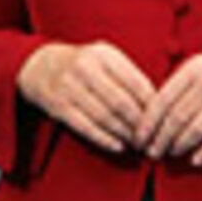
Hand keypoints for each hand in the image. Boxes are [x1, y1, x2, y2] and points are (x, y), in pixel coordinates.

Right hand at [17, 41, 153, 154]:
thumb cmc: (83, 64)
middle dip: (139, 124)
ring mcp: (69, 87)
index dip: (152, 105)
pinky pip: (86, 127)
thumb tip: (156, 103)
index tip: (161, 119)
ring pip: (104, 117)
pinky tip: (118, 146)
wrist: (39, 66)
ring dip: (124, 134)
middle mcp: (84, 68)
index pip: (136, 83)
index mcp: (102, 55)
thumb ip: (129, 74)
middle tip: (150, 137)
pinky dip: (104, 139)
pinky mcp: (58, 106)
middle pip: (121, 103)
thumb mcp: (105, 57)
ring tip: (137, 143)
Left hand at [136, 44, 201, 165]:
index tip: (138, 138)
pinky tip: (196, 159)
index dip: (147, 123)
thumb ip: (180, 85)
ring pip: (196, 129)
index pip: (162, 100)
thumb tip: (152, 112)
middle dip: (160, 139)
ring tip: (171, 153)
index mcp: (193, 69)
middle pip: (176, 117)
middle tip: (152, 152)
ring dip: (180, 145)